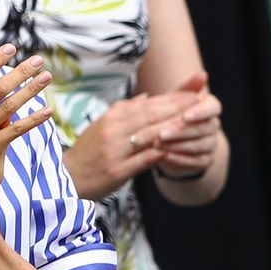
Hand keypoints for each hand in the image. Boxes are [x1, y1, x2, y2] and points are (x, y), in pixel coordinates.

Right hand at [64, 90, 197, 198]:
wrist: (67, 177)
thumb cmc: (89, 152)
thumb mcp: (102, 126)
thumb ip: (125, 111)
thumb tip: (147, 97)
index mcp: (110, 117)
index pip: (147, 104)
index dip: (171, 97)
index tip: (194, 92)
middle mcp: (112, 130)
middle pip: (151, 116)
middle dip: (178, 108)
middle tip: (202, 101)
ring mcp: (114, 150)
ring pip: (150, 135)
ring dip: (175, 128)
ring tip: (198, 124)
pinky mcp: (117, 170)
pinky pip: (144, 160)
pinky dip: (162, 154)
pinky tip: (179, 150)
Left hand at [152, 73, 221, 178]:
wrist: (170, 141)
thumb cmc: (170, 115)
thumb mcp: (172, 101)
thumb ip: (185, 89)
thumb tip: (203, 74)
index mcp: (208, 108)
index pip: (212, 107)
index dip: (199, 112)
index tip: (184, 116)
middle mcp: (213, 125)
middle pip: (202, 128)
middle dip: (180, 131)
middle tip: (160, 134)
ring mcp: (211, 144)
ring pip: (199, 145)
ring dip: (178, 146)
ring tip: (157, 145)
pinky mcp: (205, 160)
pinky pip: (196, 161)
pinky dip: (180, 159)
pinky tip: (165, 157)